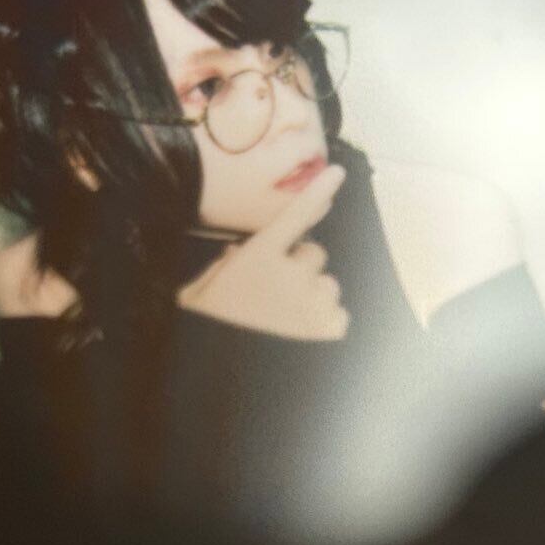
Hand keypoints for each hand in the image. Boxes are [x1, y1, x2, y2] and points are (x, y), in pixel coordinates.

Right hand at [178, 164, 349, 340]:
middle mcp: (292, 274)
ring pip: (329, 287)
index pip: (295, 214)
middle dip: (301, 270)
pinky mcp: (326, 329)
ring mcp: (312, 303)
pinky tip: (301, 335)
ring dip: (312, 298)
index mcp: (260, 256)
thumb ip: (228, 263)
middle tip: (274, 294)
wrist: (215, 372)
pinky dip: (325, 323)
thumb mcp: (206, 288)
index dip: (318, 191)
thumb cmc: (208, 327)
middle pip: (315, 255)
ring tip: (285, 320)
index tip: (339, 172)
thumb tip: (242, 253)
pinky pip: (339, 316)